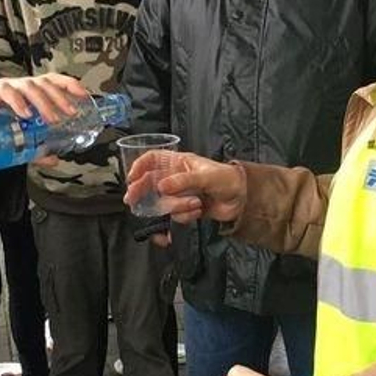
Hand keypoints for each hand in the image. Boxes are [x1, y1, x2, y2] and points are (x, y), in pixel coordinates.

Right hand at [0, 74, 90, 149]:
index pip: (52, 82)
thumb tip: (55, 159)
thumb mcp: (16, 141)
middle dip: (60, 96)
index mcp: (29, 94)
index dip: (69, 85)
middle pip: (44, 83)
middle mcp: (19, 87)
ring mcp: (4, 88)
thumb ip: (35, 149)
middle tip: (70, 113)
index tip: (85, 96)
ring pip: (28, 85)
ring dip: (43, 101)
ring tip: (51, 119)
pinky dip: (18, 101)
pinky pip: (6, 91)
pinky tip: (25, 113)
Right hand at [125, 151, 244, 226]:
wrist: (243, 200)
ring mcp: (180, 194)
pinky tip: (198, 211)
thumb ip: (183, 181)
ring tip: (196, 204)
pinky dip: (185, 216)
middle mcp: (176, 178)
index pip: (152, 159)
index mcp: (179, 162)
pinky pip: (175, 216)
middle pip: (150, 183)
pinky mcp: (186, 209)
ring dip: (177, 207)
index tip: (131, 178)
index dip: (139, 166)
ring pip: (164, 203)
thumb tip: (161, 187)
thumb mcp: (206, 176)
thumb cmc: (227, 179)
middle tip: (133, 201)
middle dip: (142, 192)